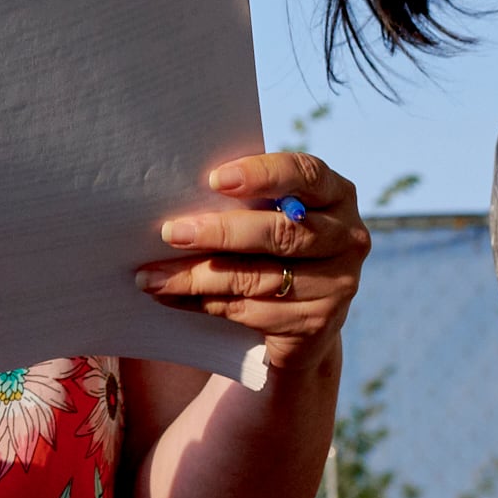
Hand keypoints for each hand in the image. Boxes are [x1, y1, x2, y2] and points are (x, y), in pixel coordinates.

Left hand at [136, 151, 366, 357]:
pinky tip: (168, 296)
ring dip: (195, 277)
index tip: (215, 180)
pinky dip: (202, 302)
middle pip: (279, 233)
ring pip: (256, 278)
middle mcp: (348, 237)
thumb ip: (243, 203)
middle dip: (218, 233)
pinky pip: (249, 311)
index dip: (261, 175)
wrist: (303, 321)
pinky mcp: (317, 323)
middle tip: (169, 233)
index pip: (305, 174)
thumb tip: (170, 197)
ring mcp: (339, 284)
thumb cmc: (271, 249)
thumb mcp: (267, 217)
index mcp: (335, 195)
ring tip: (149, 276)